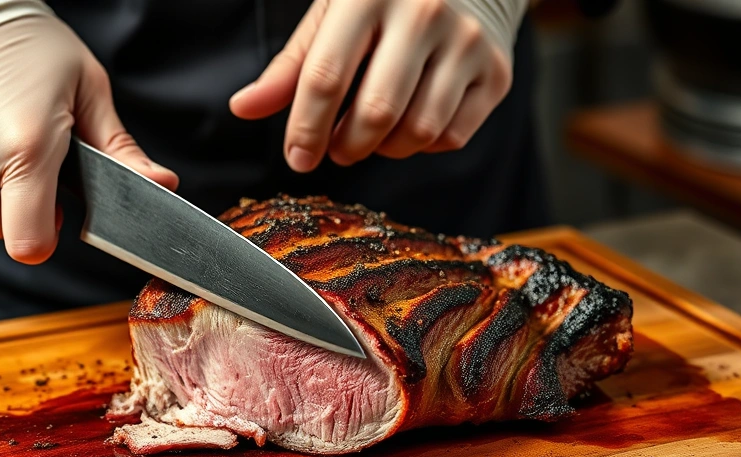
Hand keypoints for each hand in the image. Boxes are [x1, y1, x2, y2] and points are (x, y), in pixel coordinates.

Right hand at [0, 1, 177, 263]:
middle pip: (1, 234)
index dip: (46, 234)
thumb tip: (163, 185)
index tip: (52, 210)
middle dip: (19, 212)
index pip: (30, 244)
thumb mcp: (87, 90)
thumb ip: (122, 151)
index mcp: (25, 147)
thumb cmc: (29, 48)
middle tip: (27, 165)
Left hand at [229, 0, 526, 171]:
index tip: (297, 158)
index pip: (326, 76)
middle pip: (375, 112)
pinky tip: (409, 124)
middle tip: (336, 147)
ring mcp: (466, 43)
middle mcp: (424, 13)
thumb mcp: (333, 14)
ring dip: (384, 149)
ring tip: (370, 134)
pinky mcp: (496, 73)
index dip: (306, 128)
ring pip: (417, 131)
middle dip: (346, 145)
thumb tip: (244, 108)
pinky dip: (422, 145)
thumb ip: (291, 65)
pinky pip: (451, 137)